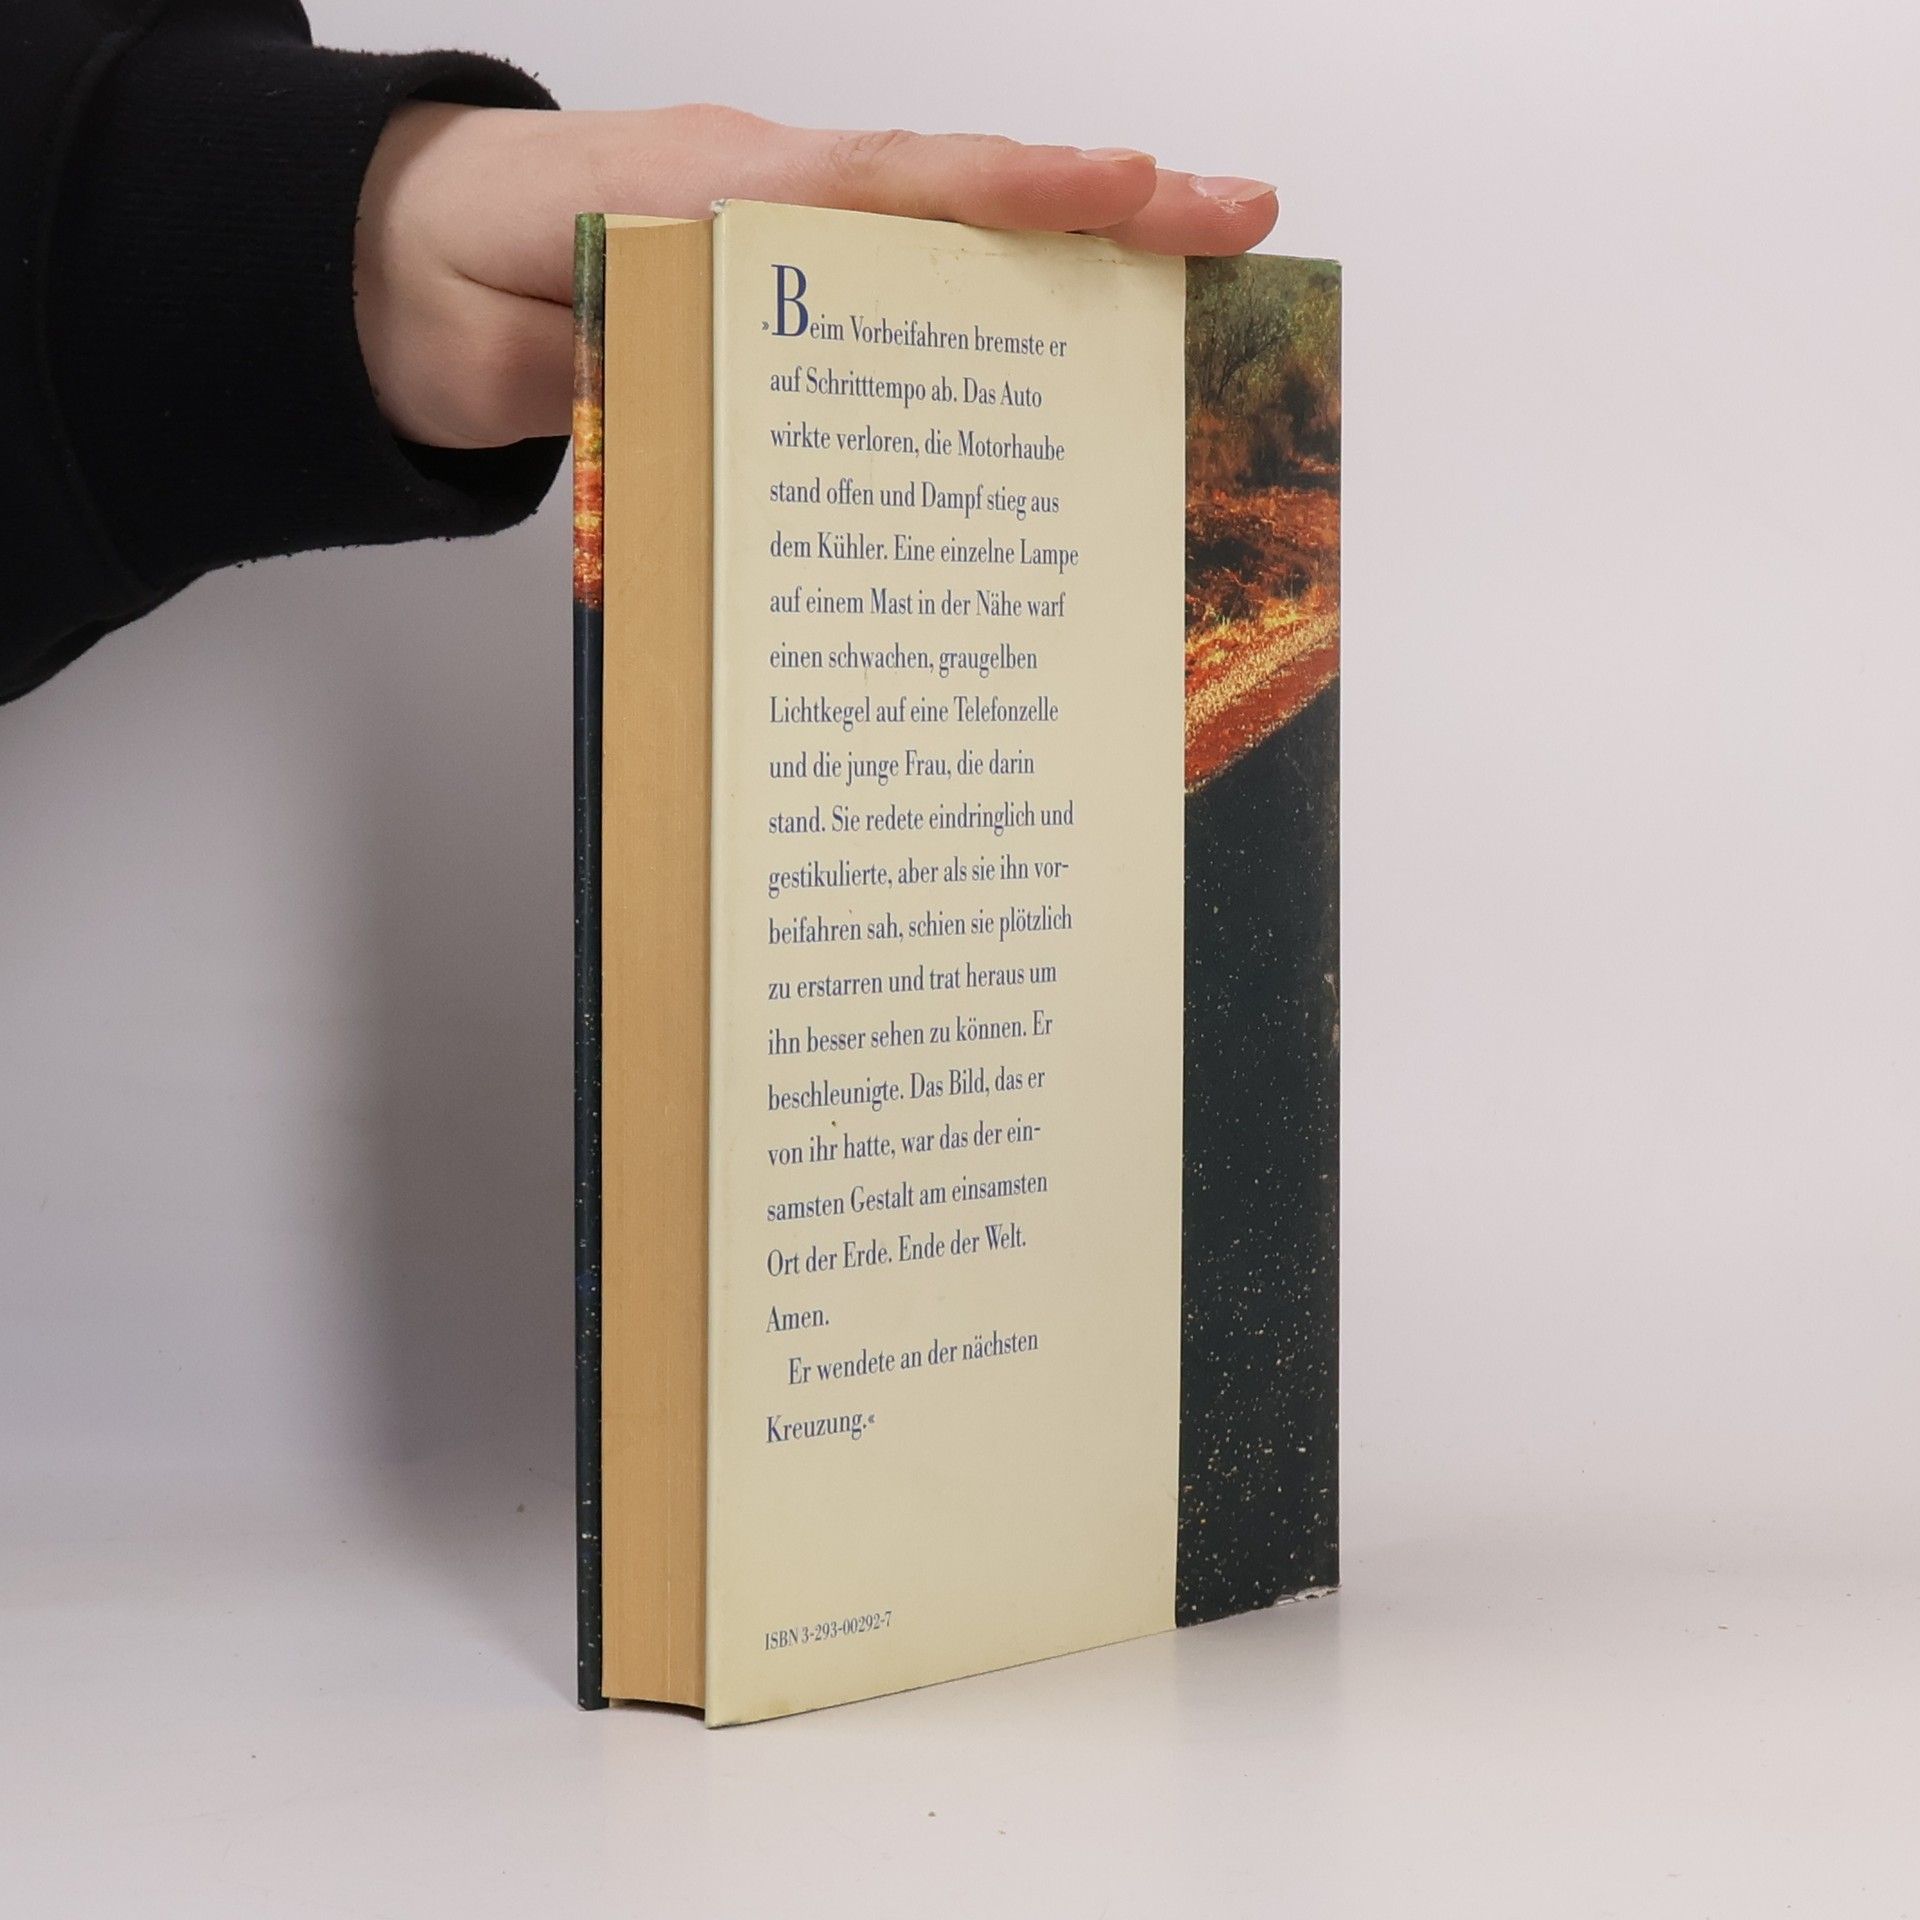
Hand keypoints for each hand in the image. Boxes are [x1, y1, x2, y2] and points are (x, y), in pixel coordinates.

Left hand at [353, 104, 1278, 449]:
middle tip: (1233, 221)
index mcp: (712, 196)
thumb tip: (723, 393)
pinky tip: (1047, 362)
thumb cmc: (437, 280)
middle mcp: (767, 203)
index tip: (1130, 195)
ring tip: (1187, 284)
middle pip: (955, 198)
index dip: (1011, 193)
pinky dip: (981, 314)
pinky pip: (893, 296)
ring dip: (1064, 264)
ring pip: (942, 243)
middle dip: (1101, 209)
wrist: (381, 264)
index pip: (886, 184)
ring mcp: (779, 241)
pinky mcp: (774, 293)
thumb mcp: (505, 336)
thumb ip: (614, 359)